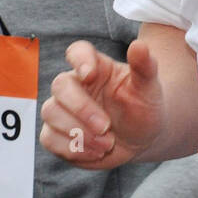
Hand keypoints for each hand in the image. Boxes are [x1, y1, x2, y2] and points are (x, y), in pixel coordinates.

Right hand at [40, 39, 164, 169]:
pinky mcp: (56, 134)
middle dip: (82, 109)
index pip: (78, 52)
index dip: (79, 60)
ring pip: (51, 113)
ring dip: (78, 132)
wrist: (142, 138)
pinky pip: (49, 139)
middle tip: (106, 127)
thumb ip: (144, 66)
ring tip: (107, 144)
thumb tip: (140, 45)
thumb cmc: (144, 106)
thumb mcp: (149, 87)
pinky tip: (96, 153)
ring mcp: (62, 109)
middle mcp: (74, 85)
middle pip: (60, 86)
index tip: (90, 75)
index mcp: (96, 67)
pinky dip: (73, 149)